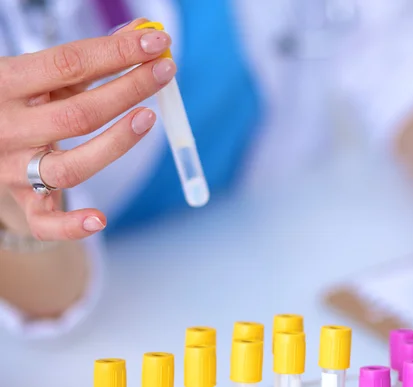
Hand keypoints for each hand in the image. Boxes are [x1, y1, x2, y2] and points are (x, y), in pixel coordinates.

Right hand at [0, 18, 174, 239]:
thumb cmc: (23, 104)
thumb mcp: (44, 77)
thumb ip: (89, 60)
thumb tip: (141, 34)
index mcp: (5, 84)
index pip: (68, 63)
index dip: (117, 53)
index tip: (156, 42)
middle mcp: (7, 128)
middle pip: (79, 114)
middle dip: (128, 89)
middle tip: (166, 71)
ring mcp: (13, 170)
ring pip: (71, 166)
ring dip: (116, 144)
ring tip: (150, 117)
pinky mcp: (24, 204)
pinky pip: (46, 223)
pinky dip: (72, 225)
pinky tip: (101, 219)